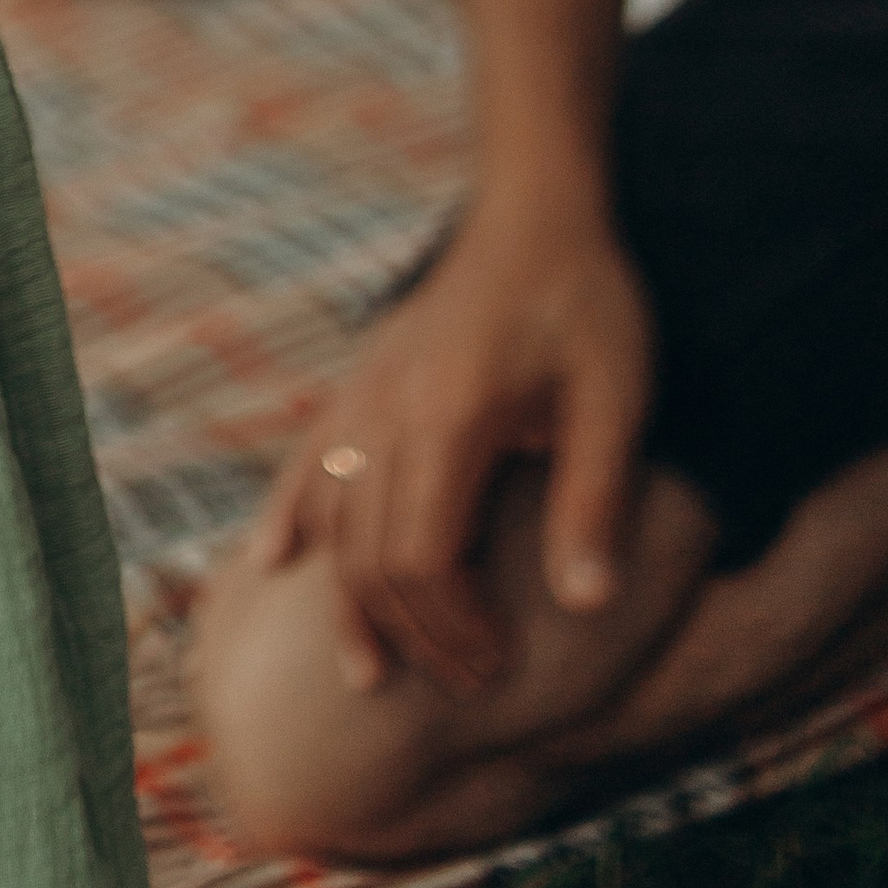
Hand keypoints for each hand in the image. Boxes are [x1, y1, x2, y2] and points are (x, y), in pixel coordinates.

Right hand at [254, 203, 653, 694]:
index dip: (450, 626)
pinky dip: (287, 516)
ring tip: (372, 671)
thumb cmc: (586, 300)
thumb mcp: (615, 398)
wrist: (535, 206)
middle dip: (411, 633)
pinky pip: (306, 457)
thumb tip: (587, 607)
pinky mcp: (359, 378)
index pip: (421, 556)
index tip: (499, 662)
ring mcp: (363, 390)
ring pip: (329, 515)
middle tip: (467, 681)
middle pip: (369, 552)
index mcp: (449, 416)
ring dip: (348, 600)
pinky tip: (272, 563)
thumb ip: (594, 500)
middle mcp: (387, 408)